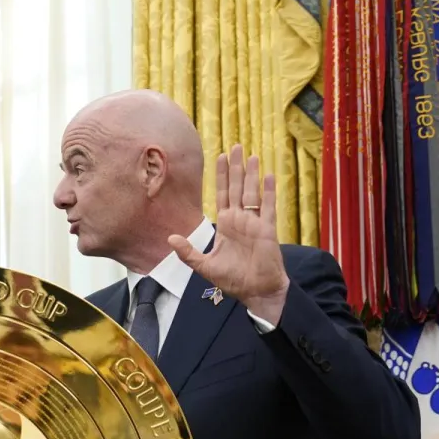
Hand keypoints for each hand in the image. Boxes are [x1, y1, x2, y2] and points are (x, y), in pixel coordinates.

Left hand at [167, 144, 289, 324]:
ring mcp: (254, 223)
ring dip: (251, 174)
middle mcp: (240, 220)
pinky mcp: (267, 230)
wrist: (255, 291)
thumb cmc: (233, 280)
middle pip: (238, 187)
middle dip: (236, 168)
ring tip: (251, 155)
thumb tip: (170, 239)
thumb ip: (188, 253)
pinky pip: (268, 207)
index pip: (223, 194)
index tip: (220, 157)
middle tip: (236, 146)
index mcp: (226, 225)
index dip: (222, 176)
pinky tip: (269, 176)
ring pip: (252, 192)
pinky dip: (269, 191)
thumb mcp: (205, 266)